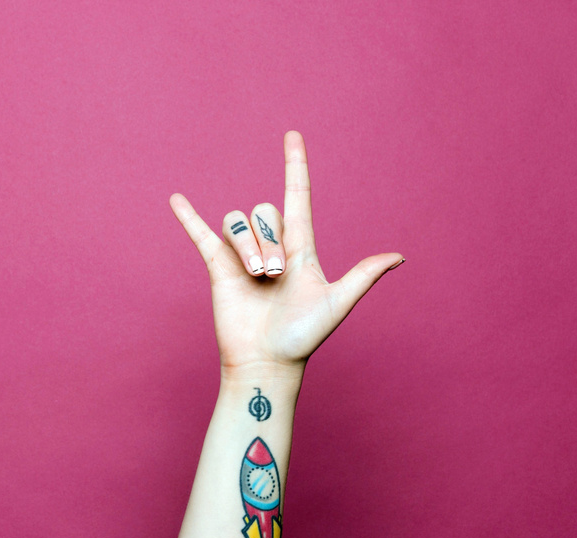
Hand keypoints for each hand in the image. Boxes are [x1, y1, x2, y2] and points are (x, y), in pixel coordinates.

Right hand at [170, 131, 403, 374]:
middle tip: (274, 277)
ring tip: (255, 278)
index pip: (298, 197)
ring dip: (247, 246)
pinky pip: (202, 234)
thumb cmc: (303, 337)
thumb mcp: (337, 302)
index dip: (295, 165)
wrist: (267, 362)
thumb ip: (363, 276)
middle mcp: (271, 247)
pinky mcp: (219, 268)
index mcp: (300, 249)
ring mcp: (243, 256)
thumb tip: (399, 257)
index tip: (292, 136)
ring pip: (238, 222)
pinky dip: (189, 217)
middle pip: (266, 212)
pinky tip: (177, 200)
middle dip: (269, 241)